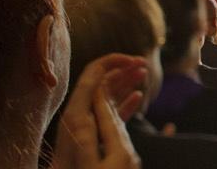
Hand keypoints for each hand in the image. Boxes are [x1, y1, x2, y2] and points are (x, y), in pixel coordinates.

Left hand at [50, 54, 146, 168]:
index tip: (132, 59)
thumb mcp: (81, 128)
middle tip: (143, 64)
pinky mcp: (99, 133)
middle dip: (123, 68)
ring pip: (111, 95)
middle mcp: (83, 110)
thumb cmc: (73, 160)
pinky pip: (114, 112)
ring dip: (127, 82)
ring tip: (143, 74)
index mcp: (78, 106)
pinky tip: (138, 97)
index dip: (112, 61)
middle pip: (103, 80)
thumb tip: (100, 79)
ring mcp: (91, 121)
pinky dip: (127, 102)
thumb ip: (90, 102)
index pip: (93, 72)